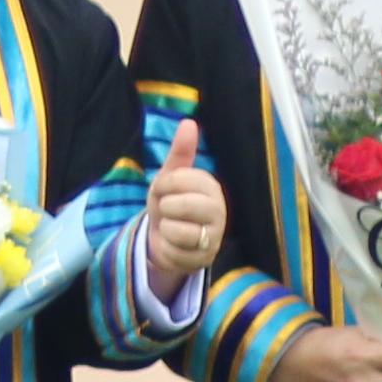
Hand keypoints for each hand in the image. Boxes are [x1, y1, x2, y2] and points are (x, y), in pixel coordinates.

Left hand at [140, 116, 223, 283]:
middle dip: (165, 208)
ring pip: (177, 231)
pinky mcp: (205, 259)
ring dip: (165, 230)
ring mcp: (214, 236)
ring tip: (172, 227)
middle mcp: (219, 210)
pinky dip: (165, 249)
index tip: (163, 189)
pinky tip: (173, 245)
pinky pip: (174, 253)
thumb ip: (180, 153)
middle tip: (169, 210)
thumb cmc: (171, 203)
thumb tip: (189, 122)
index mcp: (210, 186)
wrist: (166, 239)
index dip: (163, 184)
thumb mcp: (170, 178)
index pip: (181, 178)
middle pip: (181, 205)